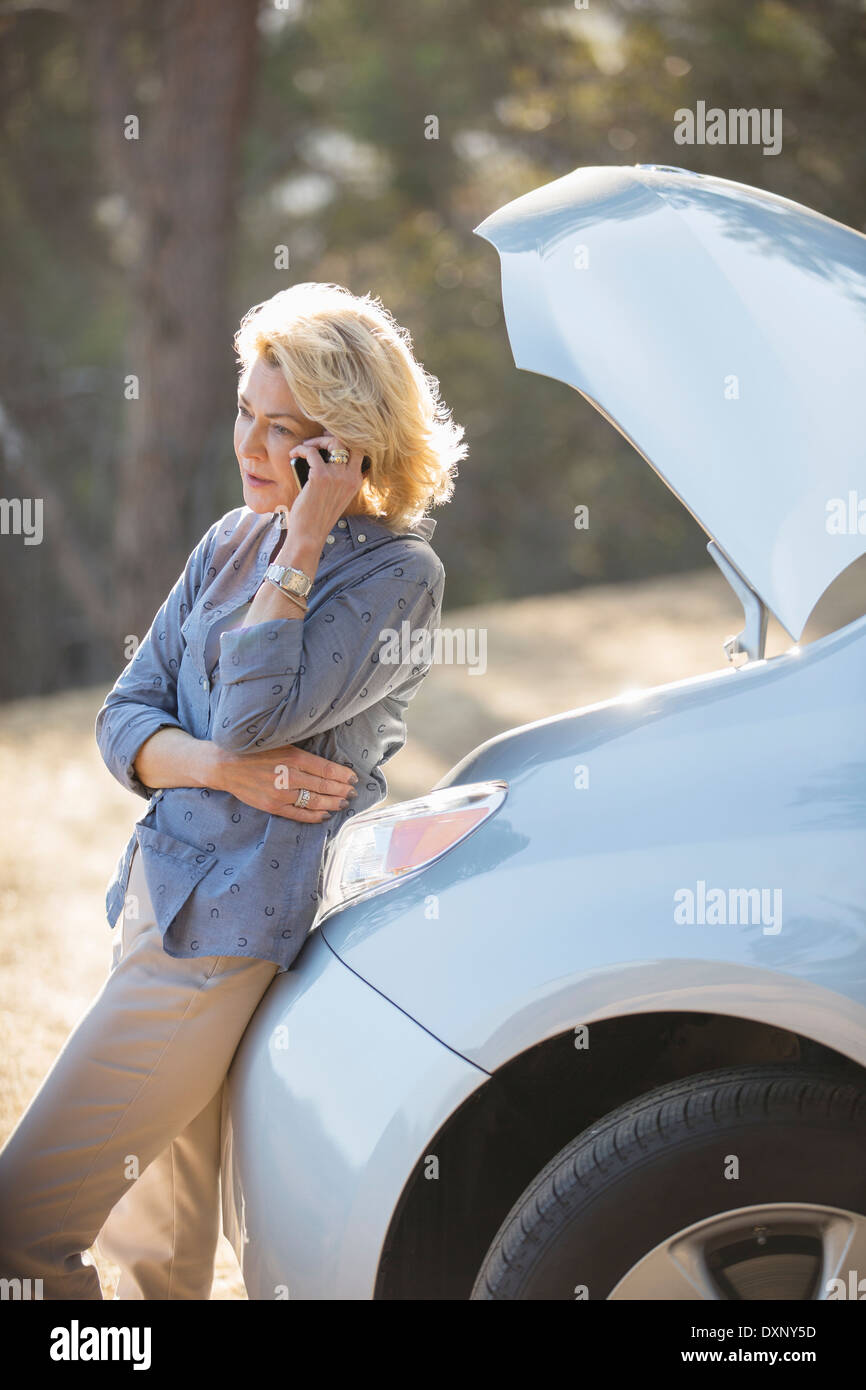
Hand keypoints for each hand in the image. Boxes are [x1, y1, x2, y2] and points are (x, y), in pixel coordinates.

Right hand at [209, 741, 358, 820]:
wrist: (225, 765)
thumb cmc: (255, 751)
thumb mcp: (281, 744)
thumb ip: (302, 754)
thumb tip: (328, 765)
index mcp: (294, 757)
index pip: (327, 769)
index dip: (343, 776)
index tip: (353, 778)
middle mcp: (289, 776)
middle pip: (325, 787)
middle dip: (342, 791)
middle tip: (352, 793)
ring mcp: (281, 793)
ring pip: (315, 802)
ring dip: (333, 804)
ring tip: (343, 803)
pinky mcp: (273, 806)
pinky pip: (299, 814)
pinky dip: (315, 816)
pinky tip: (325, 814)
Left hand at [280, 433, 367, 558]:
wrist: (309, 535)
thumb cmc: (317, 517)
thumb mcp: (336, 496)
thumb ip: (337, 478)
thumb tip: (322, 456)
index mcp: (356, 481)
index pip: (358, 451)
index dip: (344, 442)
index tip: (328, 441)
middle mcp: (350, 477)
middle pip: (350, 442)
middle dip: (334, 436)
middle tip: (318, 440)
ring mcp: (337, 476)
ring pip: (332, 442)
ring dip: (316, 441)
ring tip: (304, 448)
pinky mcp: (320, 477)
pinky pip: (311, 451)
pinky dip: (301, 449)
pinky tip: (294, 453)